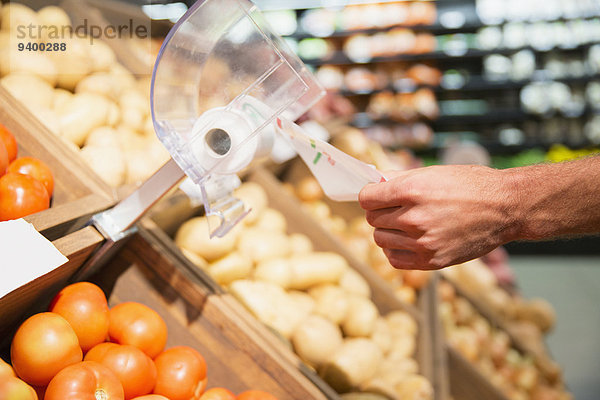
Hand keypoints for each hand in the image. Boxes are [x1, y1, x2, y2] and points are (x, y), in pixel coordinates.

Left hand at [358, 165, 518, 269]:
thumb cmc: (471, 185)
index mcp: (412, 191)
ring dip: (388, 231)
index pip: (366, 198)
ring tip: (406, 224)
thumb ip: (399, 178)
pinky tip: (408, 241)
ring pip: (380, 239)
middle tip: (397, 208)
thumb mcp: (433, 172)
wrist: (506, 208)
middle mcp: (414, 218)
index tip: (377, 195)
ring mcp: (422, 242)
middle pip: (372, 219)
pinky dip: (396, 250)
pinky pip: (394, 259)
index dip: (371, 195)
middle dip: (381, 212)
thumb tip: (374, 181)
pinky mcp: (431, 261)